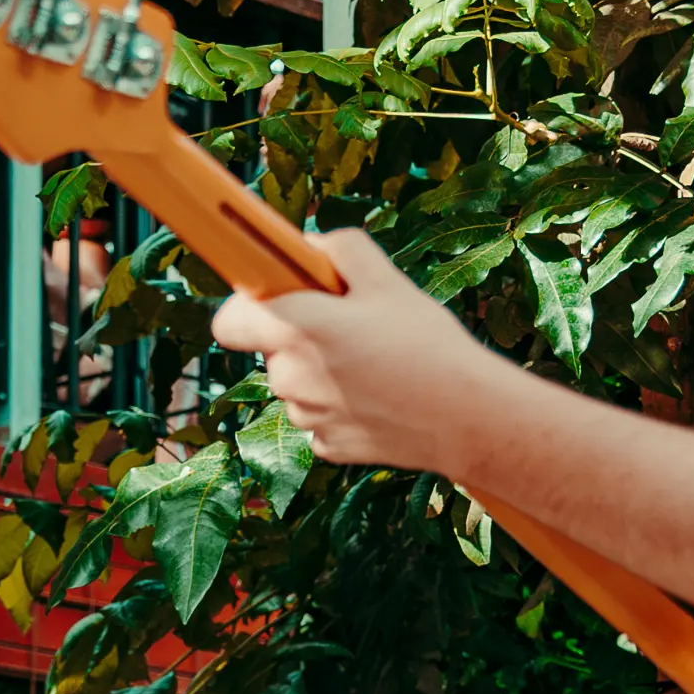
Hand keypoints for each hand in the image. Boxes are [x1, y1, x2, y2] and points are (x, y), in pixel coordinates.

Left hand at [207, 225, 504, 476]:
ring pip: (296, 386)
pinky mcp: (327, 446)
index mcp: (297, 329)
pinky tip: (377, 398)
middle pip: (271, 350)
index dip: (245, 308)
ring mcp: (307, 417)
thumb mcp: (387, 280)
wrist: (465, 416)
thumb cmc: (427, 343)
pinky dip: (338, 407)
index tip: (272, 301)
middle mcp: (290, 377)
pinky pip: (318, 418)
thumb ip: (340, 249)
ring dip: (319, 374)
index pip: (228, 322)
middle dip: (298, 337)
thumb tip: (310, 247)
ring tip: (372, 364)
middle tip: (348, 327)